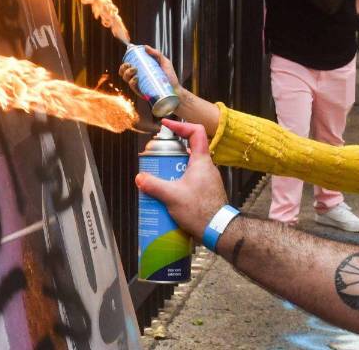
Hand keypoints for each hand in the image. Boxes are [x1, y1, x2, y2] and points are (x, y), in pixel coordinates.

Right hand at [119, 46, 181, 92]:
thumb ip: (156, 54)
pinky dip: (132, 82)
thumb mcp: (164, 62)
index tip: (128, 60)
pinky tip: (136, 78)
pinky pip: (133, 87)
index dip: (124, 64)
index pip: (128, 67)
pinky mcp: (142, 92)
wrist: (175, 88)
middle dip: (123, 68)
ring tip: (135, 70)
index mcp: (141, 70)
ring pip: (126, 79)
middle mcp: (137, 78)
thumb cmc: (169, 76)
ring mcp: (139, 85)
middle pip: (124, 73)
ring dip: (127, 73)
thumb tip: (145, 47)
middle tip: (130, 65)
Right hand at [135, 119, 227, 237]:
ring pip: (187, 168)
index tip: (166, 126)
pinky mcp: (205, 191)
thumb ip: (154, 185)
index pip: (195, 132)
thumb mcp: (172, 196)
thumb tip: (140, 178)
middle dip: (169, 155)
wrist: (218, 231)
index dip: (180, 126)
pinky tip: (167, 195)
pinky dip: (178, 183)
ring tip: (158, 180)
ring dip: (172, 171)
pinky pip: (190, 181)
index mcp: (201, 161)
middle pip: (186, 151)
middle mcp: (206, 167)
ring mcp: (207, 180)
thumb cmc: (201, 211)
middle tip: (156, 161)